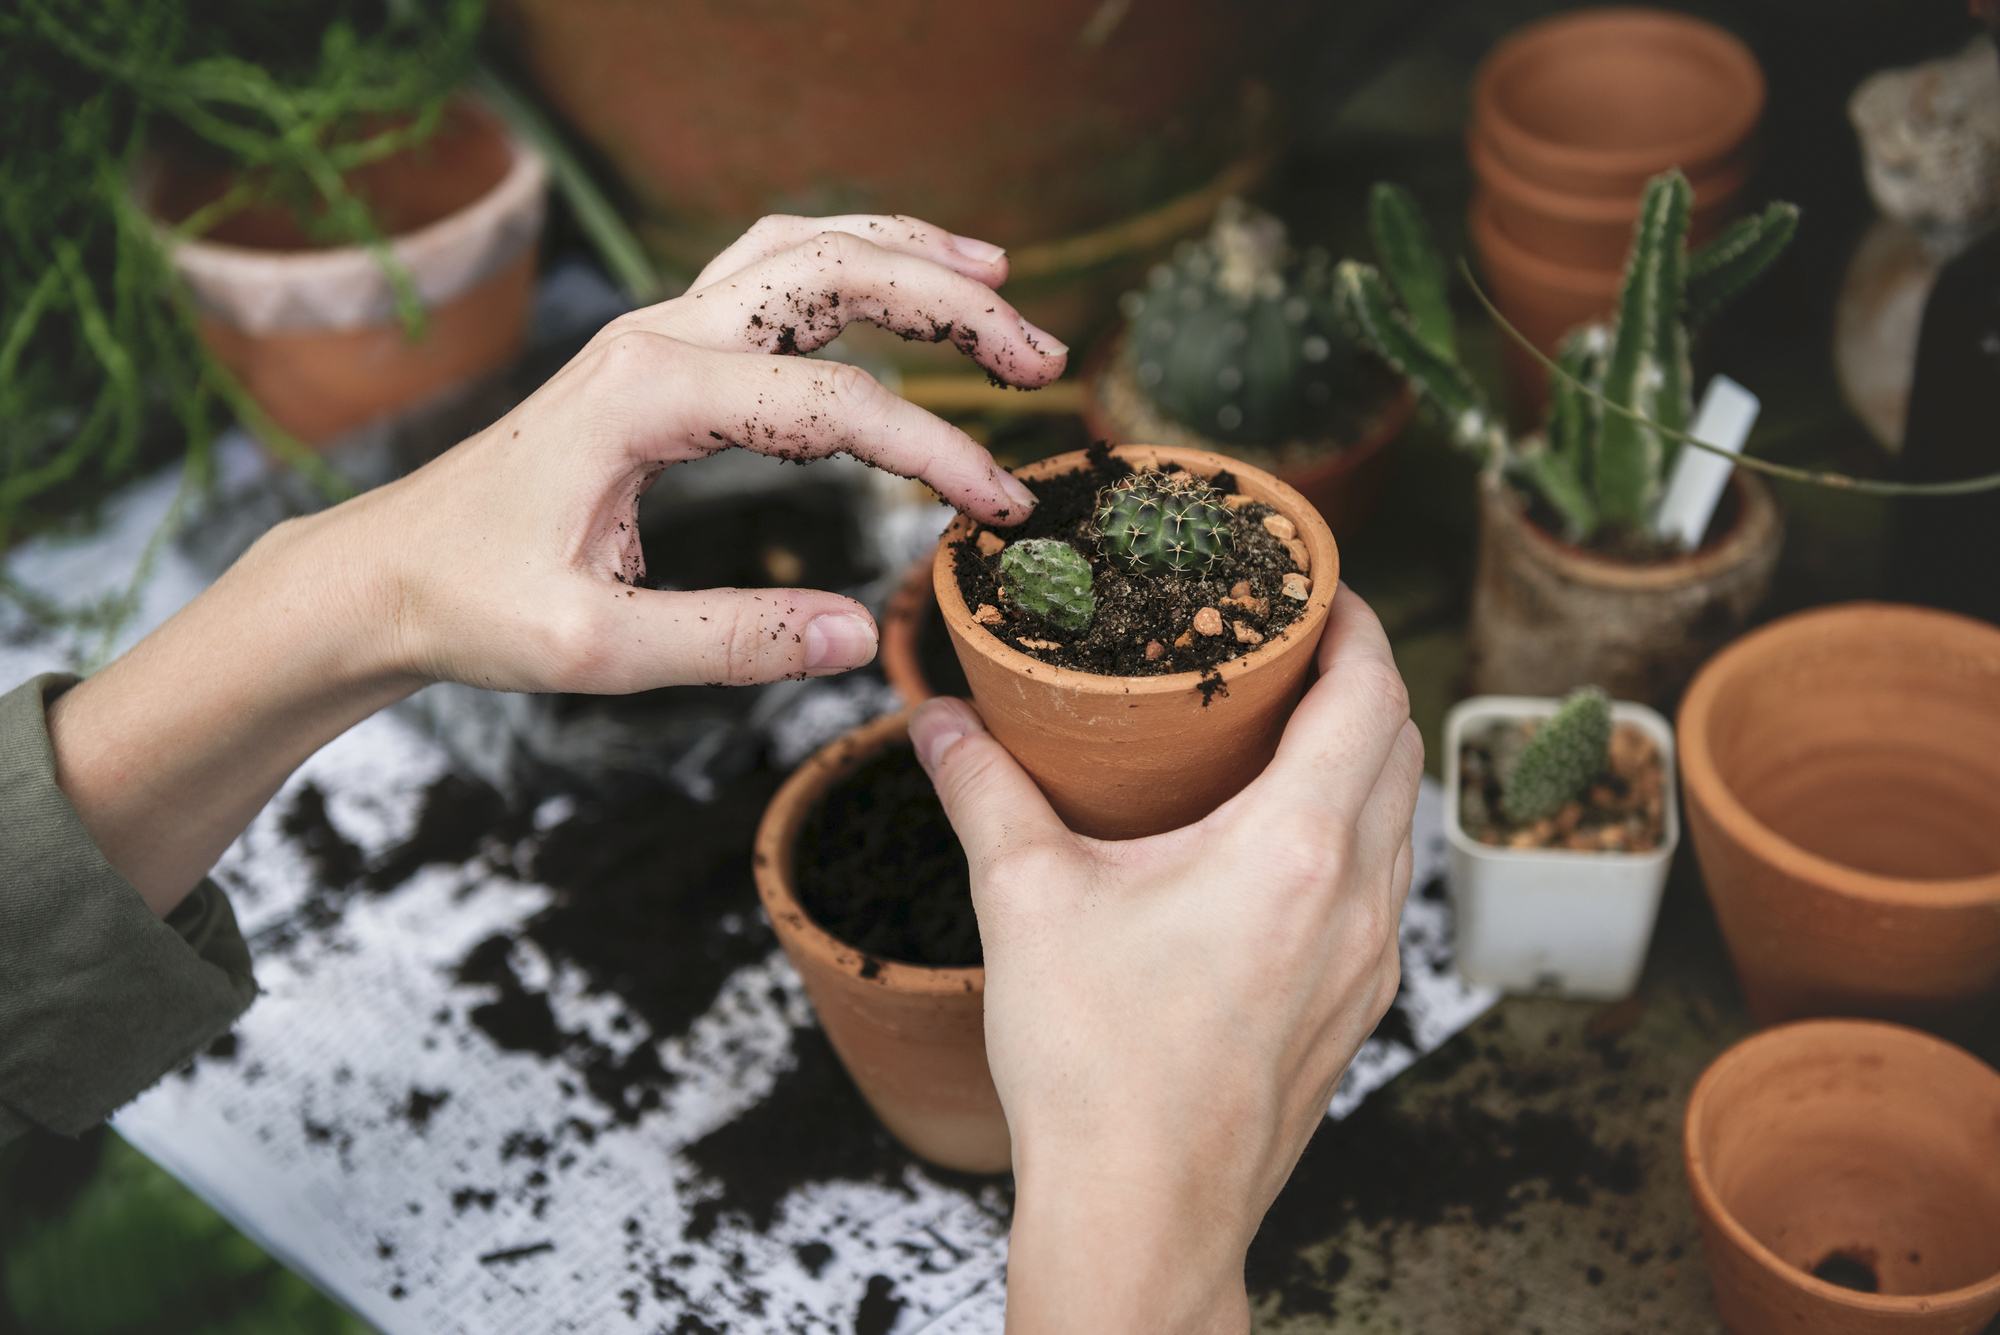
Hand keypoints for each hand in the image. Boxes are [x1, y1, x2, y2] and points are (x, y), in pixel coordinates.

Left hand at [310, 211, 1065, 693]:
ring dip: (909, 258)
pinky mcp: (659, 351)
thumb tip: (857, 636)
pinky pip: (770, 274)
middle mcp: (657, 336)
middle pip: (835, 274)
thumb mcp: (596, 648)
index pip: (834, 404)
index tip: (1001, 509)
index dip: (936, 452)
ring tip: (999, 283)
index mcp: (647, 396)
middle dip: (953, 304)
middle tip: (1042, 358)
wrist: (386, 570)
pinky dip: (850, 265)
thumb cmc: (474, 605)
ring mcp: (656, 331)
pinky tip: (899, 284)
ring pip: (804, 250)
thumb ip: (731, 641)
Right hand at [909, 589, 1421, 1333]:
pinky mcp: (1356, 1011)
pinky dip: (1352, 834)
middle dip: (1359, 679)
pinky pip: (1381, 889)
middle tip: (1289, 646)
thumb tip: (936, 719)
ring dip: (1361, 758)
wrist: (1143, 1216)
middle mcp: (1358, 898)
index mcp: (1296, 848)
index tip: (1317, 587)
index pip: (1371, 694)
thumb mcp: (1024, 903)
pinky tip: (1277, 846)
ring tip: (1282, 732)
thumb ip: (982, 791)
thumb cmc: (1094, 1068)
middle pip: (1400, 747)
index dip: (1356, 623)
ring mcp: (1369, 963)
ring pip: (1398, 821)